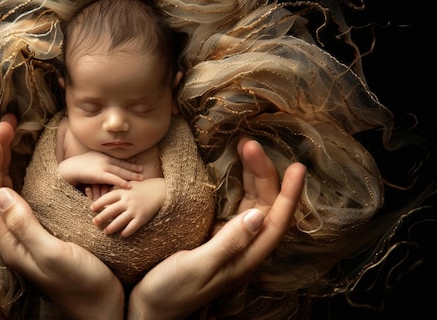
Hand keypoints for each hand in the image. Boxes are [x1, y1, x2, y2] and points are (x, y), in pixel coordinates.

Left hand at [0, 114, 124, 319]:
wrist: (103, 307)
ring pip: (6, 187)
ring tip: (11, 131)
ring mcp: (26, 230)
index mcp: (9, 240)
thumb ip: (24, 225)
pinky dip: (22, 170)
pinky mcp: (42, 227)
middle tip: (5, 122)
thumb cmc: (82, 283)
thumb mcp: (53, 255)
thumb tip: (1, 190)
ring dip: (6, 158)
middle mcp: (12, 233)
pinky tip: (27, 159)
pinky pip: (23, 192)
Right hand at [58, 151, 142, 187]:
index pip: (118, 158)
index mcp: (102, 155)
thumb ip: (97, 162)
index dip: (128, 161)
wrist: (69, 168)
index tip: (137, 162)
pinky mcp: (100, 175)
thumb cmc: (77, 166)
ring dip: (131, 175)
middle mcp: (105, 159)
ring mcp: (103, 167)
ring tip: (141, 178)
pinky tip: (129, 186)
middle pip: (122, 164)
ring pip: (121, 171)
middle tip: (142, 170)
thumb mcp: (89, 160)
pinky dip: (122, 182)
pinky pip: (114, 179)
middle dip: (133, 168)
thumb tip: (101, 166)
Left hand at [90, 178, 165, 236]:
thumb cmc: (142, 187)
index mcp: (123, 191)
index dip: (98, 203)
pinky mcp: (142, 217)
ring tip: (106, 232)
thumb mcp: (129, 184)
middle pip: (111, 211)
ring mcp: (135, 210)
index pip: (107, 198)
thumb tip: (103, 193)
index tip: (92, 208)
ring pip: (120, 221)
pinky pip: (132, 227)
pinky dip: (126, 232)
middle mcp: (128, 201)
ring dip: (111, 228)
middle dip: (101, 218)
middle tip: (94, 222)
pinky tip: (122, 235)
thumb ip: (118, 189)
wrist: (160, 190)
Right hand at [127, 138, 305, 318]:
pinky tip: (230, 170)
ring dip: (250, 175)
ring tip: (244, 147)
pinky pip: (232, 204)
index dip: (290, 194)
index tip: (298, 167)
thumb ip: (228, 242)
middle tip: (250, 143)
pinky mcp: (212, 234)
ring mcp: (228, 240)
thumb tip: (258, 214)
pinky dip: (234, 184)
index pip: (277, 221)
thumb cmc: (171, 292)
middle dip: (263, 173)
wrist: (149, 307)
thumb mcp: (198, 266)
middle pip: (264, 205)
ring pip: (250, 202)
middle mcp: (242, 247)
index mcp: (246, 257)